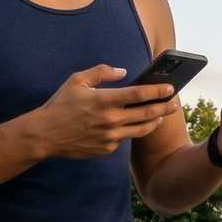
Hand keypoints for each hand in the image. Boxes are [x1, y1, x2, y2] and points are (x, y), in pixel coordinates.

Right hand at [30, 64, 178, 158]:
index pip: (139, 94)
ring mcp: (109, 137)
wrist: (45, 134)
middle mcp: (110, 120)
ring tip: (162, 116)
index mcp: (105, 100)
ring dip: (154, 122)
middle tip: (176, 103)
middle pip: (147, 114)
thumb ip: (102, 72)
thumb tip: (123, 71)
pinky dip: (130, 131)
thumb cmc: (61, 104)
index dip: (158, 91)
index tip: (170, 88)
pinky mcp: (106, 149)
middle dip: (164, 107)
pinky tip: (134, 126)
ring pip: (140, 130)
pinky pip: (124, 139)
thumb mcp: (77, 80)